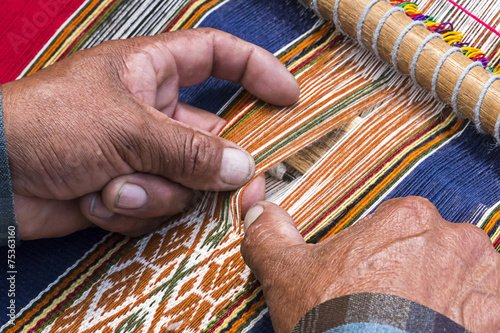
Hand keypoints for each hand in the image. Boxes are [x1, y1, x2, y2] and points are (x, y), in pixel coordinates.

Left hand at [1, 28, 298, 238]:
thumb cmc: (49, 125)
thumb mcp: (126, 128)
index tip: (289, 96)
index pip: (216, 56)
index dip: (256, 70)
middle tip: (243, 189)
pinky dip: (130, 208)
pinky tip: (96, 198)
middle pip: (212, 135)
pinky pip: (156, 204)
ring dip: (154, 190)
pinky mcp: (130, 189)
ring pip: (184, 180)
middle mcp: (153, 112)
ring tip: (115, 184)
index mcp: (151, 72)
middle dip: (217, 166)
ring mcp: (143, 153)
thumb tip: (244, 168)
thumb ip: (189, 149)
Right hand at [241, 197, 499, 331]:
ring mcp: (485, 280)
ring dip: (453, 297)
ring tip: (421, 323)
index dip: (383, 254)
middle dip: (420, 272)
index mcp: (406, 218)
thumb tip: (259, 212)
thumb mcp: (288, 275)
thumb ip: (271, 235)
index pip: (400, 224)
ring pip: (470, 279)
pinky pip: (491, 311)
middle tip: (394, 305)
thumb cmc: (339, 323)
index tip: (373, 279)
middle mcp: (454, 241)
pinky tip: (444, 331)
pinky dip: (474, 321)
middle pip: (438, 250)